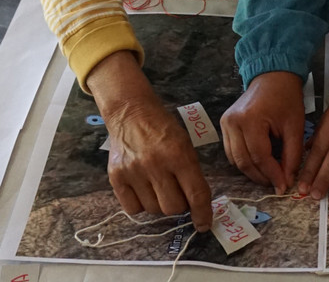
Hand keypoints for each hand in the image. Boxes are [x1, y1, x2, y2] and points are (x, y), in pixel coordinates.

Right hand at [86, 51, 212, 230]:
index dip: (203, 213)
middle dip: (180, 205)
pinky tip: (143, 188)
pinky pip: (133, 209)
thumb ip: (190, 171)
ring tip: (159, 186)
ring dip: (160, 204)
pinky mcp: (116, 177)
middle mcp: (156, 164)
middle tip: (178, 192)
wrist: (131, 112)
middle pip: (173, 208)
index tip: (205, 224)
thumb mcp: (184, 142)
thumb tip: (196, 205)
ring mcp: (134, 171)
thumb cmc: (163, 127)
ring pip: (154, 210)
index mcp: (178, 153)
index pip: (196, 193)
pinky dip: (141, 204)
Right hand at [220, 71, 304, 193]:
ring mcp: (225, 123)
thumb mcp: (295, 126)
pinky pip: (231, 151)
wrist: (273, 76)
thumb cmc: (287, 98)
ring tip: (270, 175)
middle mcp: (233, 122)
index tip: (284, 187)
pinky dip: (244, 161)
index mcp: (250, 120)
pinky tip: (259, 162)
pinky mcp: (224, 124)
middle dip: (261, 177)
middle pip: (244, 162)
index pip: (259, 157)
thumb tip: (286, 182)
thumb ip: (292, 156)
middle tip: (277, 184)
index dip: (272, 174)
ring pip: (235, 160)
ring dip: (252, 172)